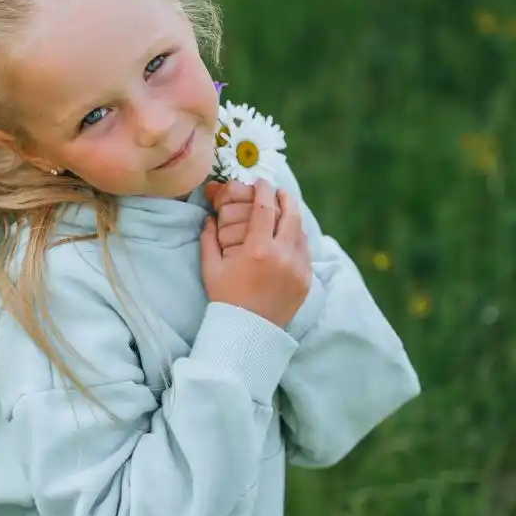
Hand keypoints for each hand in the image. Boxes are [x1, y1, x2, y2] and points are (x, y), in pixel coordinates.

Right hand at [200, 179, 310, 328]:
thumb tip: (209, 218)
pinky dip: (298, 239)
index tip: (261, 182)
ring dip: (293, 217)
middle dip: (285, 197)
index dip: (264, 190)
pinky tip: (289, 236)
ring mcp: (298, 268)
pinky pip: (305, 251)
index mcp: (258, 250)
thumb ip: (208, 239)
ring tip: (284, 211)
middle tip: (277, 191)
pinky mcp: (306, 280)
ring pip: (301, 231)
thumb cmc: (226, 300)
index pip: (265, 208)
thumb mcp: (211, 268)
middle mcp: (283, 256)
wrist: (248, 332)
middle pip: (291, 214)